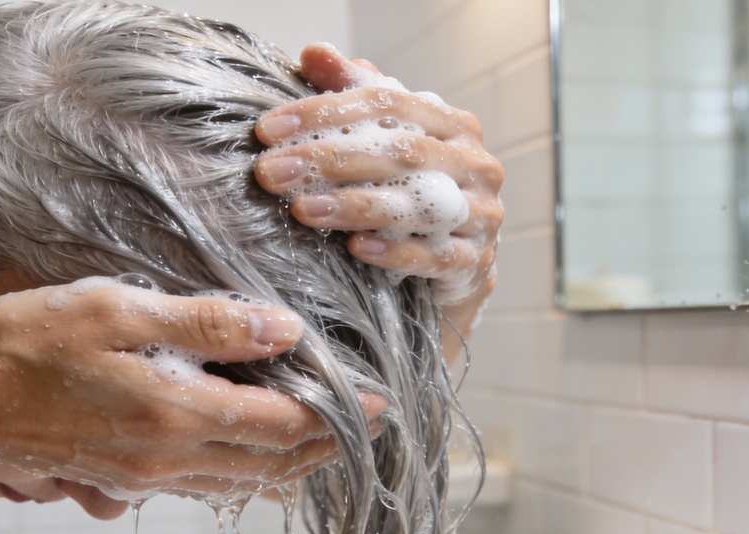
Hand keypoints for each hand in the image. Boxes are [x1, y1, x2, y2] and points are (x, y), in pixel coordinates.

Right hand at [0, 279, 380, 512]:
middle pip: (272, 463)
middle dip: (326, 447)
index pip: (284, 424)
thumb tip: (282, 330)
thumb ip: (206, 323)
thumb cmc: (24, 344)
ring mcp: (145, 475)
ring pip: (241, 482)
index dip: (338, 416)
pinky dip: (244, 476)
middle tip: (366, 429)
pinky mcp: (123, 478)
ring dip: (290, 466)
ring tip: (325, 446)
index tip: (378, 404)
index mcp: (177, 412)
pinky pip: (204, 486)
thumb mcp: (118, 309)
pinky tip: (253, 463)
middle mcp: (169, 457)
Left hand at [255, 44, 502, 328]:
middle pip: (398, 152)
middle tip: (270, 172)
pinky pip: (435, 255)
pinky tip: (355, 249)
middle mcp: (474, 163)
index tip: (267, 130)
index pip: (387, 103)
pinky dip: (395, 252)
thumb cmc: (410, 191)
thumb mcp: (382, 140)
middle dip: (327, 160)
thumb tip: (314, 53)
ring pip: (416, 204)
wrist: (454, 265)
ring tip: (302, 209)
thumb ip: (353, 94)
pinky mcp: (475, 261)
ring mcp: (481, 213)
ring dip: (353, 206)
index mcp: (452, 124)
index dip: (324, 111)